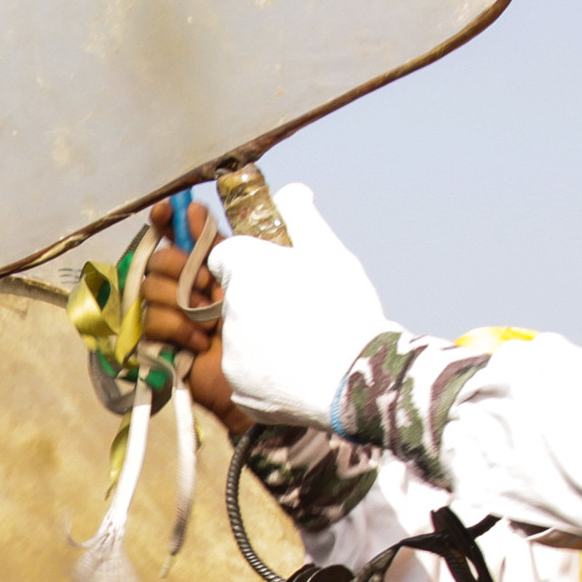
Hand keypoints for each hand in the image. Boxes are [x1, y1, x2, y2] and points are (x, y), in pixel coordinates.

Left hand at [201, 184, 394, 432]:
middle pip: (237, 299)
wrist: (356, 381)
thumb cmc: (345, 310)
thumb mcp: (329, 251)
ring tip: (309, 345)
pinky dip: (269, 375)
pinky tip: (302, 373)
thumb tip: (292, 191)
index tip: (278, 273)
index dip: (252, 263)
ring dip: (266, 338)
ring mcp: (231, 354)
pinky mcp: (238, 390)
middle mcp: (228, 311)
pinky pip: (249, 376)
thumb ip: (301, 215)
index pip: (225, 256)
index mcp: (244, 269)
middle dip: (262, 301)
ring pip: (243, 339)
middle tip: (305, 311)